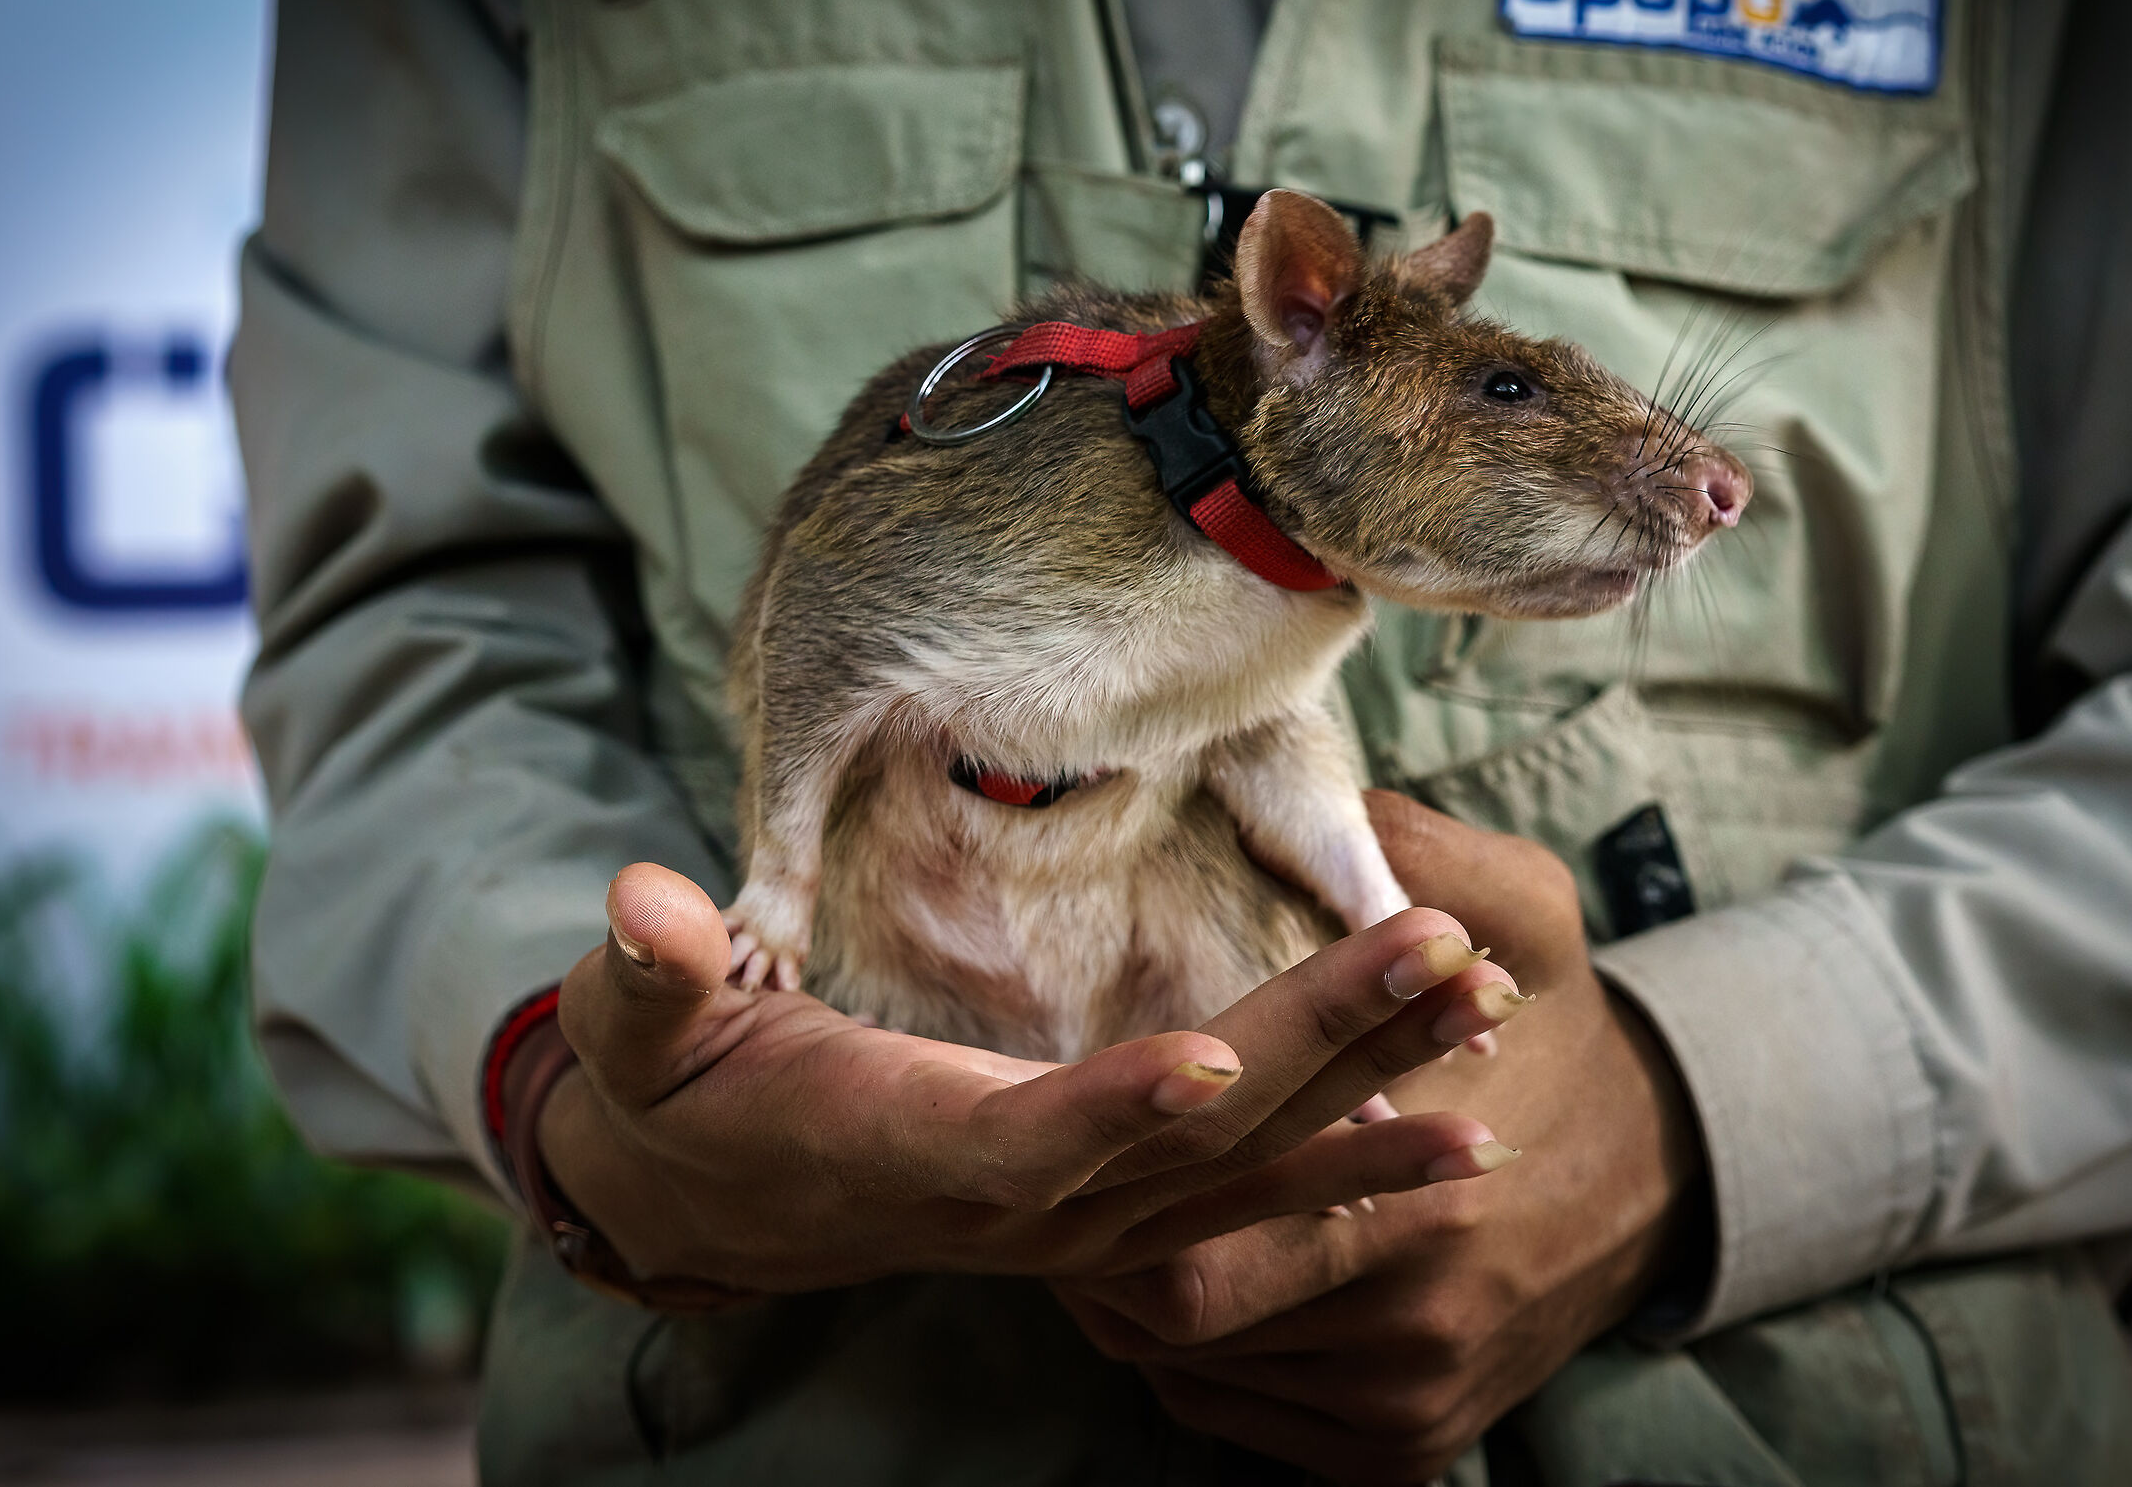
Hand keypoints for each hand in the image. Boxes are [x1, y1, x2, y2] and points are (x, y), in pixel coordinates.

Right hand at [536, 861, 1532, 1297]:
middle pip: (1190, 1143)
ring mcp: (1077, 1225)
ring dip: (1376, 1102)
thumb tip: (639, 904)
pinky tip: (1462, 1137)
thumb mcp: (638, 1033)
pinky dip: (1357, 1170)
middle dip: (1321, 1049)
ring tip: (1493, 1038)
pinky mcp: (1112, 1216)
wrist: (715, 1201)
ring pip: (1249, 1172)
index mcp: (912, 1150)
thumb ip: (650, 974)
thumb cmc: (682, 1094)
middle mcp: (1018, 1209)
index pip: (1028, 1141)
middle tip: (1445, 965)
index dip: (1115, 1112)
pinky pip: (1253, 1204)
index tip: (1215, 1063)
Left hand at [1052, 792, 1703, 1485]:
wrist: (1663, 1177)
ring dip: (1144, 1310)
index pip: (1195, 1257)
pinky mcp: (1409, 1446)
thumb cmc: (1562, 1029)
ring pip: (1210, 1377)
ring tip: (1081, 1223)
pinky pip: (1255, 1423)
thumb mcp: (1525, 914)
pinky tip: (1165, 1290)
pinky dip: (1205, 1365)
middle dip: (1105, 1263)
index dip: (1118, 1197)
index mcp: (1423, 1211)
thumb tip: (1336, 807)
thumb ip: (1426, 860)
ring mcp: (1410, 1400)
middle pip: (1186, 1325)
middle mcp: (1412, 1329)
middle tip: (1047, 1183)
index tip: (1072, 1124)